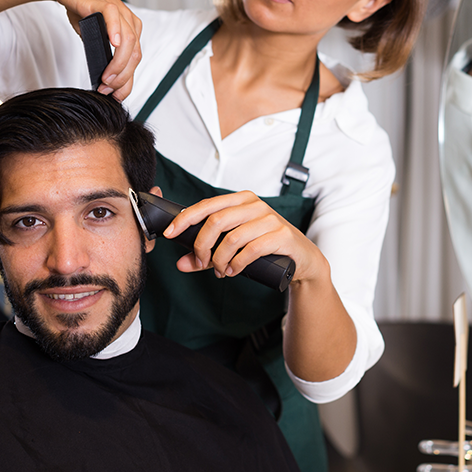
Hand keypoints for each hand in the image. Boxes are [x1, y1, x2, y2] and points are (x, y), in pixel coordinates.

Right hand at [46, 0, 142, 100]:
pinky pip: (113, 16)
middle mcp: (129, 22)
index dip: (127, 81)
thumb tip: (105, 81)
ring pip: (128, 41)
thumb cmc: (82, 10)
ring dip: (119, 63)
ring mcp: (118, 11)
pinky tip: (112, 43)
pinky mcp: (102, 2)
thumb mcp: (95, 38)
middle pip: (134, 55)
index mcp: (131, 31)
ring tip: (107, 78)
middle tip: (107, 90)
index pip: (135, 61)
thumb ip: (103, 54)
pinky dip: (115, 31)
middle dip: (122, 77)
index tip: (115, 96)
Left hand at [164, 191, 328, 283]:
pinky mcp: (281, 235)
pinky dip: (237, 264)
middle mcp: (255, 205)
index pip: (206, 205)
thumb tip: (181, 264)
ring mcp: (269, 219)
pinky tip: (234, 271)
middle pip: (216, 221)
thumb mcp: (233, 249)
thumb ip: (207, 256)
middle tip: (202, 262)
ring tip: (221, 271)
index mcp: (241, 200)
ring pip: (231, 238)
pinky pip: (250, 249)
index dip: (185, 219)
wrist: (302, 259)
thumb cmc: (266, 248)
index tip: (169, 234)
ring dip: (219, 260)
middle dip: (202, 246)